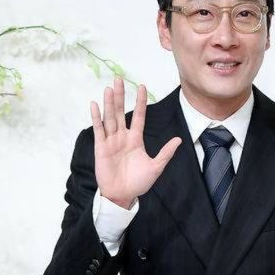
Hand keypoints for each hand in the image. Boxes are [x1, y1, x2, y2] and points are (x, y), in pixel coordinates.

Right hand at [90, 77, 181, 207]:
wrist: (123, 195)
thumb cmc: (138, 183)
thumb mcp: (156, 167)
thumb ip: (165, 152)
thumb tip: (179, 140)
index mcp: (136, 140)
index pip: (139, 116)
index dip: (140, 102)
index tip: (141, 86)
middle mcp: (123, 137)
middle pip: (121, 112)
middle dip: (121, 96)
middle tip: (119, 78)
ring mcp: (111, 141)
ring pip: (110, 118)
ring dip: (110, 103)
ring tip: (110, 88)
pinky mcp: (101, 148)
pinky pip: (99, 130)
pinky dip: (97, 117)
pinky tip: (95, 105)